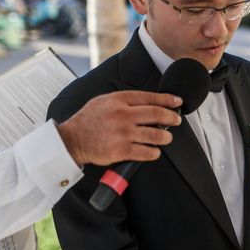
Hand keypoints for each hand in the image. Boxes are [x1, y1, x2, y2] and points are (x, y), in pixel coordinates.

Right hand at [57, 90, 181, 165]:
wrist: (72, 139)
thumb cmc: (89, 120)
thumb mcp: (105, 101)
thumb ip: (125, 100)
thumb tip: (148, 101)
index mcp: (119, 100)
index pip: (149, 97)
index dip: (167, 99)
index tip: (177, 102)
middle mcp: (122, 115)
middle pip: (156, 114)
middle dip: (171, 117)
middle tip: (176, 120)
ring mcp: (122, 133)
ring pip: (155, 134)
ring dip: (166, 137)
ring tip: (167, 137)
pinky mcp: (121, 150)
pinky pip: (146, 152)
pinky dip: (154, 152)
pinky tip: (155, 151)